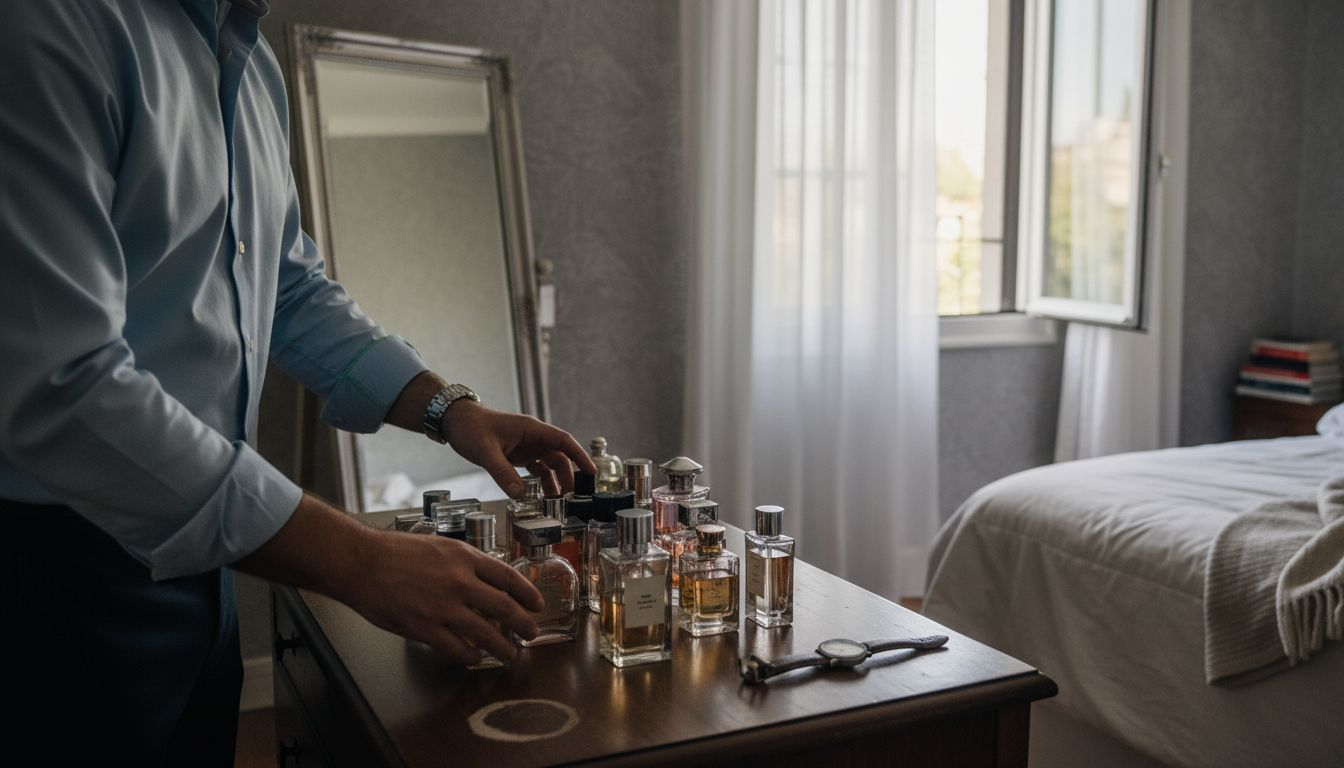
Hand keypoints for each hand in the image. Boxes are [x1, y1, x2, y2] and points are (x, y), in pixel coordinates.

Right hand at [236, 493, 545, 665]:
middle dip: (524, 624)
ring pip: (486, 633)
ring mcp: (443, 607)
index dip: (528, 593)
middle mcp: (459, 581)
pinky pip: (456, 648)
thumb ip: (465, 561)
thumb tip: (487, 577)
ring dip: (503, 647)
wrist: (362, 561)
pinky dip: (470, 656)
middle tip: (531, 632)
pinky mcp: (425, 628)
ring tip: (511, 653)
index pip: (509, 577)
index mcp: (464, 557)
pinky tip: (475, 658)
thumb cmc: (395, 551)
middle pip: (505, 608)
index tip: (537, 604)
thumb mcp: (440, 545)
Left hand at [441, 399, 596, 497]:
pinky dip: (541, 481)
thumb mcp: (486, 451)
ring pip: (549, 464)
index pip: (564, 442)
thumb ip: (502, 473)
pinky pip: (536, 468)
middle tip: (570, 498)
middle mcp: (533, 437)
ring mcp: (526, 445)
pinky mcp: (517, 454)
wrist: (455, 420)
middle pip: (560, 457)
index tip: (592, 472)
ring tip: (557, 502)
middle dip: (568, 476)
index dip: (580, 456)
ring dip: (555, 481)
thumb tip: (519, 494)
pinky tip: (541, 495)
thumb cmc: (471, 427)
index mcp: (531, 430)